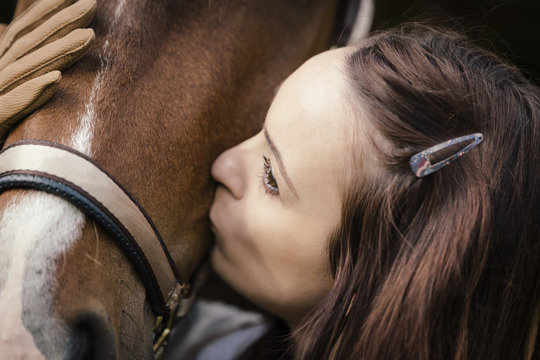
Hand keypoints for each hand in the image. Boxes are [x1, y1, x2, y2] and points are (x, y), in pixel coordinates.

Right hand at [0, 0, 95, 140]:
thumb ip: (15, 83)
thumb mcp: (6, 100)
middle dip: (59, 24)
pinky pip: (6, 108)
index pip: (24, 38)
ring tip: (88, 38)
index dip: (49, 17)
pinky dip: (29, 93)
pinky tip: (54, 81)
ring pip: (22, 73)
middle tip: (92, 4)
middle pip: (26, 48)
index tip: (80, 1)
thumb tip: (24, 52)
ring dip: (55, 53)